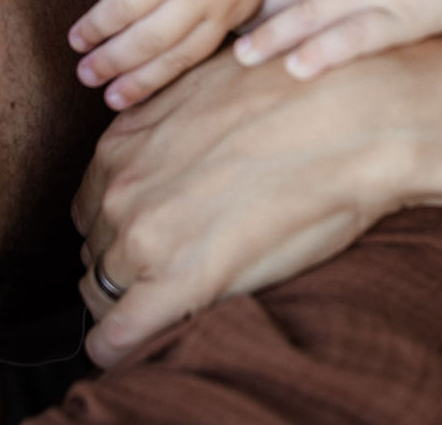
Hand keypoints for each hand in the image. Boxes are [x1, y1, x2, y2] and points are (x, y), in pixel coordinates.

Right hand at [69, 0, 285, 108]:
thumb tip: (169, 57)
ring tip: (77, 41)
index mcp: (234, 6)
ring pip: (125, 11)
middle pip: (148, 41)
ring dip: (95, 31)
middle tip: (85, 76)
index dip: (144, 82)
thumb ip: (218, 13)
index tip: (114, 101)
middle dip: (112, 64)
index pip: (182, 58)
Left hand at [71, 47, 423, 366]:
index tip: (146, 234)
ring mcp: (144, 237)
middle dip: (121, 260)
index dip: (118, 224)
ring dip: (124, 300)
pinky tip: (124, 353)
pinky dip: (115, 348)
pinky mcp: (179, 283)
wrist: (349, 121)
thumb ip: (168, 119)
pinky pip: (116, 337)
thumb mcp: (206, 88)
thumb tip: (169, 138)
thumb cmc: (295, 99)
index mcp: (125, 142)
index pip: (92, 204)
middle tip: (164, 268)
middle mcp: (122, 188)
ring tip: (159, 307)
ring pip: (100, 291)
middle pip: (95, 246)